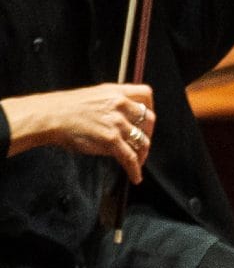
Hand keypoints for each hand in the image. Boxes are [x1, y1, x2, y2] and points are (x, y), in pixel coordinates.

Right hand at [4, 84, 156, 183]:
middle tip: (143, 144)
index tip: (147, 120)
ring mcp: (116, 122)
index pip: (146, 94)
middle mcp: (120, 105)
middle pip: (148, 119)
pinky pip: (129, 156)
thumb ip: (111, 103)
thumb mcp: (94, 96)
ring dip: (142, 153)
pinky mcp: (110, 139)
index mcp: (116, 91)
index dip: (150, 108)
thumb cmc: (65, 108)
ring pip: (141, 140)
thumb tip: (123, 117)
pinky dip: (135, 168)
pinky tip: (135, 176)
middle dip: (148, 134)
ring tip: (139, 162)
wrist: (49, 116)